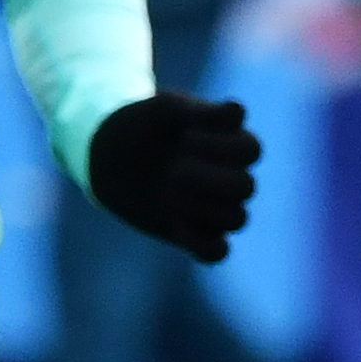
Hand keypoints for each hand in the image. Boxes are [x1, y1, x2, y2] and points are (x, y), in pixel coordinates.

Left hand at [87, 91, 260, 261]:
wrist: (110, 155)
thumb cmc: (143, 125)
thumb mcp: (166, 110)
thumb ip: (202, 112)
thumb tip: (239, 112)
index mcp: (232, 142)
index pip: (250, 150)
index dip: (220, 147)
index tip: (186, 136)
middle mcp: (231, 176)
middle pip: (246, 187)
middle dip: (207, 180)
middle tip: (172, 171)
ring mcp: (215, 207)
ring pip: (237, 219)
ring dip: (202, 209)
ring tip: (168, 194)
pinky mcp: (195, 235)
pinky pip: (217, 252)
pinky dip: (203, 244)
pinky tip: (177, 225)